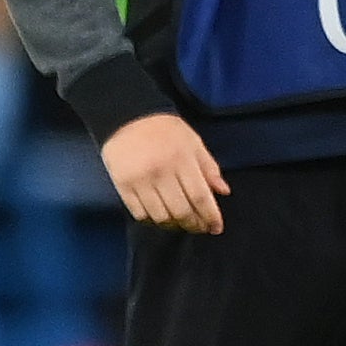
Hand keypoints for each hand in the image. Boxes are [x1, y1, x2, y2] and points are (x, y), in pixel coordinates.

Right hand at [102, 112, 228, 234]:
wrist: (127, 118)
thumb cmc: (166, 130)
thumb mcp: (194, 142)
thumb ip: (209, 168)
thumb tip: (223, 192)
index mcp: (182, 159)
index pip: (200, 196)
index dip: (210, 216)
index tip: (216, 227)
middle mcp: (161, 172)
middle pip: (181, 210)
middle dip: (194, 224)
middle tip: (200, 227)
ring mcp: (140, 180)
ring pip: (160, 216)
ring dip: (174, 225)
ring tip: (181, 223)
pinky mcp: (122, 185)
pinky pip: (139, 213)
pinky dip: (152, 220)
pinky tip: (161, 217)